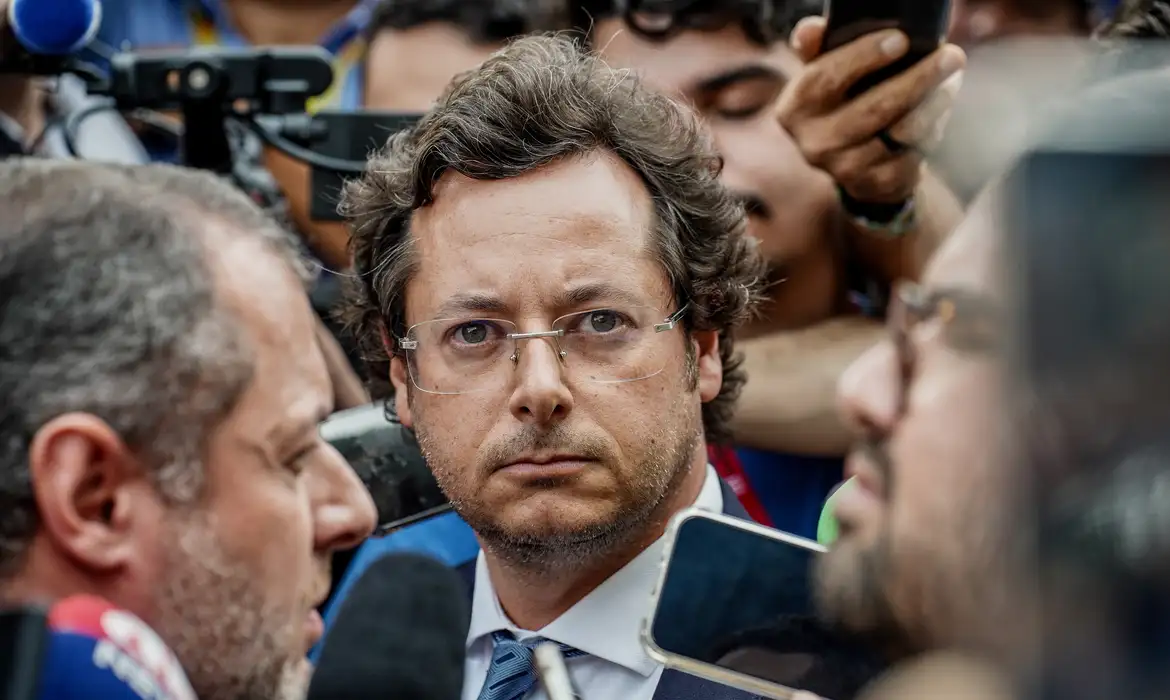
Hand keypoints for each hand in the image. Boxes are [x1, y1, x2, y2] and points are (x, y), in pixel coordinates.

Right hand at [776, 16, 965, 203]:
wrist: (852, 161)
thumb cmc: (841, 100)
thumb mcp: (824, 72)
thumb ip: (817, 48)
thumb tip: (809, 31)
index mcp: (795, 108)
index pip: (825, 79)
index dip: (863, 57)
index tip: (900, 39)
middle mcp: (814, 143)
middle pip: (873, 108)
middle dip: (917, 79)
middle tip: (951, 56)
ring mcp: (844, 169)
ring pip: (900, 132)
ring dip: (933, 103)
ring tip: (951, 81)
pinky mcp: (875, 184)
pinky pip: (913, 154)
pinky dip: (933, 129)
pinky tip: (939, 112)